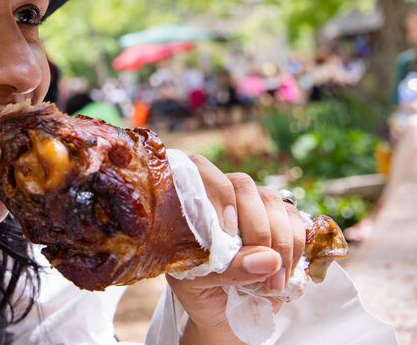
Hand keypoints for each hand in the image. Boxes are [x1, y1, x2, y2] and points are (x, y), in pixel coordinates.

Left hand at [167, 154, 306, 343]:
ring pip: (271, 200)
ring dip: (280, 241)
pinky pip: (294, 217)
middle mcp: (220, 197)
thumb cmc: (201, 294)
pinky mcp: (280, 219)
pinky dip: (295, 245)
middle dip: (256, 227)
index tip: (228, 232)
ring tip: (274, 283)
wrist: (221, 315)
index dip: (218, 194)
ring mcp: (252, 204)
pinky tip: (285, 273)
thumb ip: (228, 270)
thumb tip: (267, 258)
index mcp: (189, 204)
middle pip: (242, 185)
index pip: (199, 171)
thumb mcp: (201, 286)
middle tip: (261, 269)